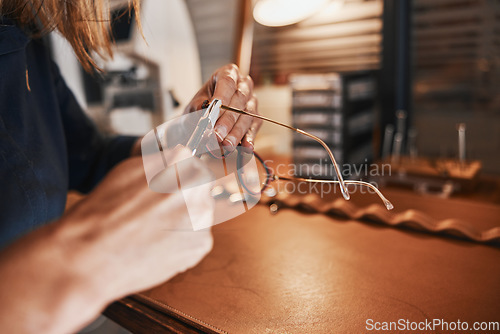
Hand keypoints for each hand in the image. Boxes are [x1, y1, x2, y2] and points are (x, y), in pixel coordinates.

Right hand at [0, 154, 212, 333]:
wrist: (89, 255)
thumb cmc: (102, 212)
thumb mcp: (129, 169)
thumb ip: (160, 162)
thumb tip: (179, 161)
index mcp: (180, 161)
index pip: (192, 162)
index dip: (178, 175)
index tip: (168, 186)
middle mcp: (197, 186)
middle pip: (201, 187)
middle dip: (186, 195)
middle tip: (159, 210)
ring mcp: (202, 216)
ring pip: (200, 213)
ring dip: (185, 219)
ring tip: (155, 230)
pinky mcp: (201, 244)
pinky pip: (197, 238)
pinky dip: (182, 242)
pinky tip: (158, 245)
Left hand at [185, 64, 261, 150]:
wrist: (203, 121)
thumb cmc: (199, 108)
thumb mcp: (194, 105)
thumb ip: (198, 108)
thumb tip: (205, 113)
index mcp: (228, 74)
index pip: (227, 82)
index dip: (222, 97)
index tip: (214, 110)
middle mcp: (243, 86)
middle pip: (239, 101)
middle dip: (227, 120)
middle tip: (217, 135)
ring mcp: (251, 102)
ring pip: (247, 116)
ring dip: (236, 133)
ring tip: (226, 145)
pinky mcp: (256, 118)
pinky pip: (254, 128)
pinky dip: (249, 139)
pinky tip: (246, 147)